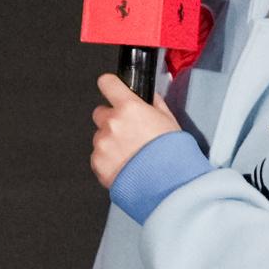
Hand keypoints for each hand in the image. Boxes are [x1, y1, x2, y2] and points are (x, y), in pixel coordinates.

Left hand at [90, 73, 181, 188]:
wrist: (167, 184)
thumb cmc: (171, 154)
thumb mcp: (169, 120)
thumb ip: (154, 104)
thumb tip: (147, 96)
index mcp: (129, 108)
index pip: (108, 84)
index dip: (110, 85)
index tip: (111, 88)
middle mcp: (112, 123)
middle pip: (100, 113)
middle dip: (112, 120)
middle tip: (128, 133)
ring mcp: (102, 143)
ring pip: (99, 136)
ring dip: (110, 142)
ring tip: (131, 154)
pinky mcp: (97, 162)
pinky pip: (98, 156)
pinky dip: (108, 160)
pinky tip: (125, 165)